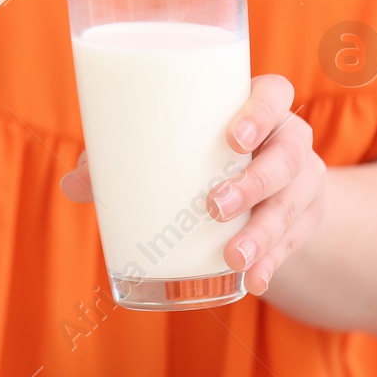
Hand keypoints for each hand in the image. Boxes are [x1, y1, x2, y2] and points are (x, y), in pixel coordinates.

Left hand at [60, 74, 326, 294]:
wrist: (256, 193)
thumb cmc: (197, 153)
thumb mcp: (170, 148)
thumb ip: (120, 160)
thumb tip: (71, 185)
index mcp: (256, 108)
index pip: (275, 94)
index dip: (260, 111)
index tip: (233, 138)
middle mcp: (287, 140)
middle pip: (288, 155)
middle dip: (254, 183)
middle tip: (214, 207)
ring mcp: (302, 182)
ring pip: (293, 203)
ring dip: (264, 234)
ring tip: (233, 259)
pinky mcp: (305, 220)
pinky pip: (294, 243)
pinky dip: (272, 263)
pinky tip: (253, 282)